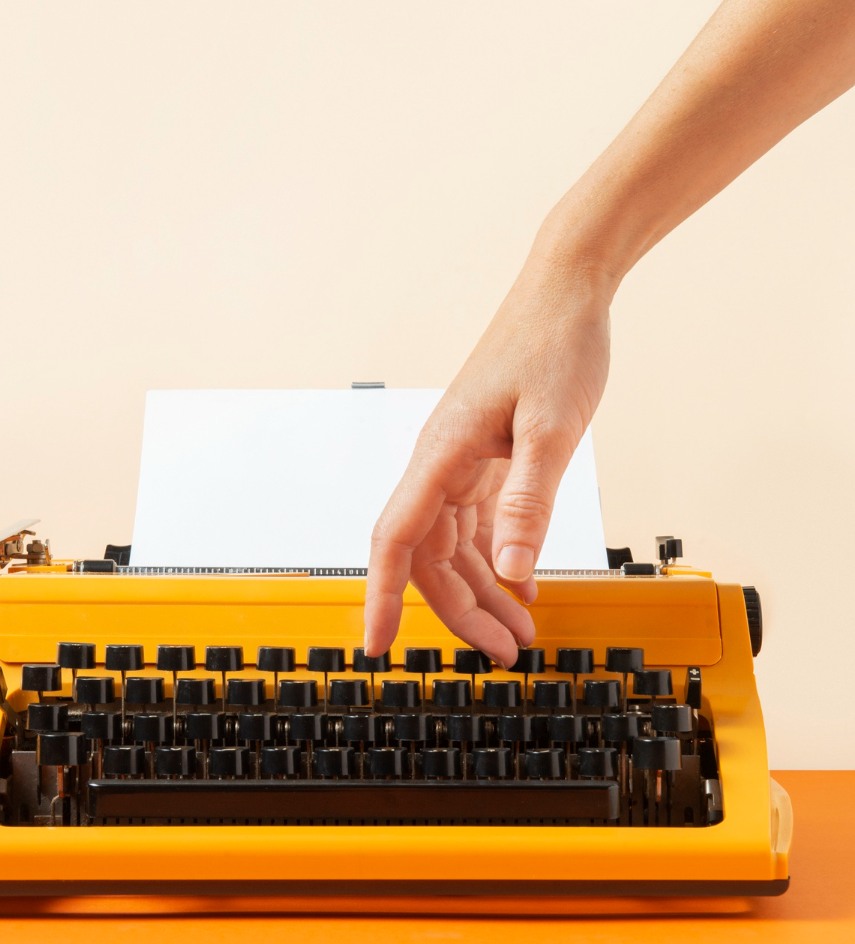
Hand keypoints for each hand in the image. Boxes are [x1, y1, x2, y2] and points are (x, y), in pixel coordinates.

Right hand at [364, 248, 611, 665]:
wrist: (568, 291)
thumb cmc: (555, 345)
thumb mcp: (553, 429)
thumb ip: (528, 503)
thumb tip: (510, 574)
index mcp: (442, 453)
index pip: (396, 541)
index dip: (382, 598)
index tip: (376, 645)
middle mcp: (442, 461)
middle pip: (430, 557)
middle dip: (461, 611)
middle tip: (505, 652)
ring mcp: (462, 460)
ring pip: (455, 546)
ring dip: (484, 592)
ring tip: (521, 631)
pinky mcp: (486, 457)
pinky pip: (479, 524)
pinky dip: (499, 560)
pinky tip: (523, 585)